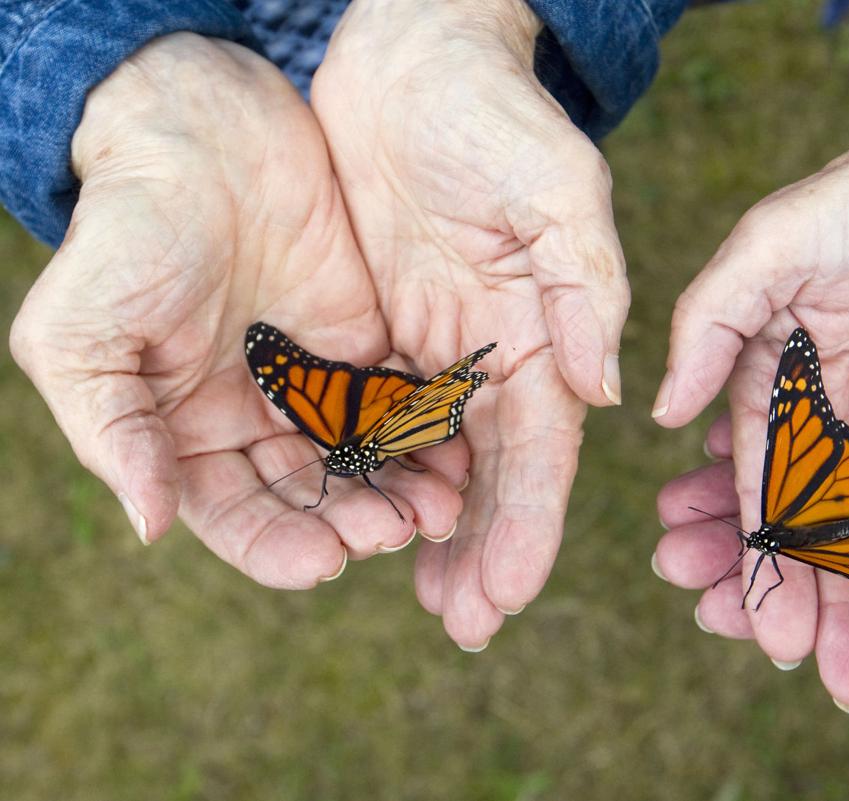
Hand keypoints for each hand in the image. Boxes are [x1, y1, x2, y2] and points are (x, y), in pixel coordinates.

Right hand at [9, 34, 465, 586]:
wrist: (203, 134)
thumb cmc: (129, 231)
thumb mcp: (86, 330)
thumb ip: (113, 429)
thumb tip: (151, 526)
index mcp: (187, 438)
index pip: (239, 518)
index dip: (279, 546)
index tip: (325, 561)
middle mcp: (258, 425)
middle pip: (316, 499)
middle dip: (356, 523)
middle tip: (397, 532)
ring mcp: (318, 387)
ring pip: (369, 462)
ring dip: (403, 491)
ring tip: (441, 509)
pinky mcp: (369, 346)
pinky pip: (404, 403)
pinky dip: (430, 434)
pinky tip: (459, 454)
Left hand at [312, 0, 628, 646]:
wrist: (416, 58)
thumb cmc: (496, 114)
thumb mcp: (558, 192)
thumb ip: (586, 290)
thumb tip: (609, 396)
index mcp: (545, 337)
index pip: (543, 454)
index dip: (528, 529)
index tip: (504, 598)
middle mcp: (497, 358)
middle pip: (494, 475)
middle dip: (482, 554)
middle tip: (463, 628)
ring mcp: (437, 350)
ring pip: (437, 462)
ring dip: (431, 533)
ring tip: (425, 600)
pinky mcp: (381, 332)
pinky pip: (376, 418)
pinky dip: (378, 475)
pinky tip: (365, 517)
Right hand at [652, 2, 848, 705]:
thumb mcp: (771, 244)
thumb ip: (709, 326)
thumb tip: (652, 415)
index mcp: (772, 371)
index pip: (761, 479)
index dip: (763, 556)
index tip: (762, 624)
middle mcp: (829, 400)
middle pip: (824, 515)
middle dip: (824, 595)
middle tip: (824, 672)